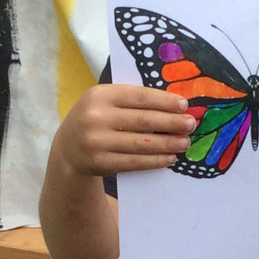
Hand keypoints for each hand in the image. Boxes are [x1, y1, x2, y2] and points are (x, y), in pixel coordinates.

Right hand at [53, 84, 194, 176]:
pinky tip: (169, 157)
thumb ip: (131, 100)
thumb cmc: (96, 119)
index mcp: (100, 95)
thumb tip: (173, 105)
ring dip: (167, 144)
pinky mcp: (99, 163)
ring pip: (141, 143)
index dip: (164, 101)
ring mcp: (96, 141)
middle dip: (171, 123)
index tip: (184, 105)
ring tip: (184, 142)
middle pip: (143, 120)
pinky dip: (154, 160)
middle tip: (190, 124)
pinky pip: (134, 161)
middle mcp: (95, 117)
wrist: (68, 149)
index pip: (139, 97)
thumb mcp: (105, 102)